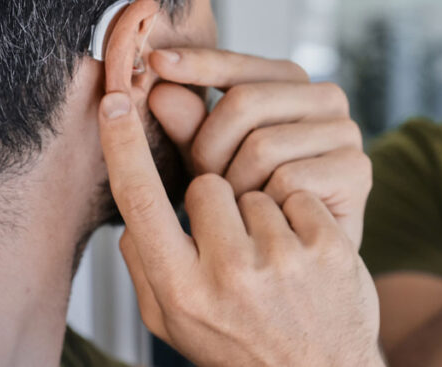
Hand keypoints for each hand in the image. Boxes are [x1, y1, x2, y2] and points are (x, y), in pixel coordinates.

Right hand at [98, 92, 382, 366]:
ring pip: (253, 188)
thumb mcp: (176, 322)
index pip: (140, 202)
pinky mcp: (327, 246)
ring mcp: (282, 258)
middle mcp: (228, 273)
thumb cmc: (240, 347)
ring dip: (260, 213)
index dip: (123, 145)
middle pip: (204, 183)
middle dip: (216, 203)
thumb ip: (145, 265)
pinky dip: (299, 215)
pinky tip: (303, 255)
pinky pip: (297, 193)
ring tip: (273, 261)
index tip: (114, 100)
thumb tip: (131, 211)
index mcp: (180, 290)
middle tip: (234, 246)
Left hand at [146, 49, 370, 246]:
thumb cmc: (252, 203)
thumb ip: (188, 124)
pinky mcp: (356, 169)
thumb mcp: (210, 160)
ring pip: (262, 145)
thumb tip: (158, 87)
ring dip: (235, 185)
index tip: (154, 62)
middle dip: (208, 147)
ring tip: (234, 209)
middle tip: (201, 184)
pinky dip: (265, 205)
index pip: (238, 65)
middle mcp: (327, 97)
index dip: (196, 64)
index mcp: (292, 82)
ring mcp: (347, 131)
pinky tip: (266, 221)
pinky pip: (288, 180)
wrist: (303, 266)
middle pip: (245, 103)